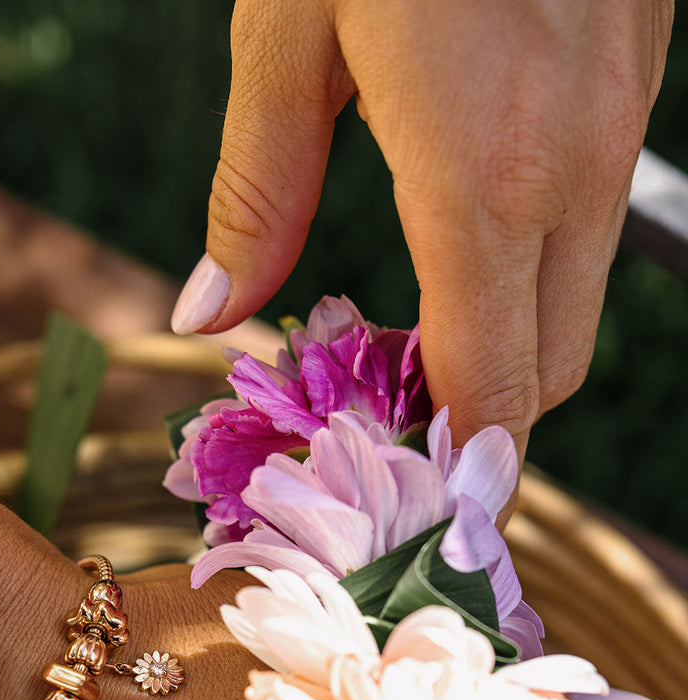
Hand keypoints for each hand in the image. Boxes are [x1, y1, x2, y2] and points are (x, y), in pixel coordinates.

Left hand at [172, 0, 671, 457]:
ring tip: (416, 340)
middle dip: (478, 422)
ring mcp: (623, 122)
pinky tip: (467, 242)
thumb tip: (207, 313)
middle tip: (390, 421)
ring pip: (579, 302)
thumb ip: (257, 190)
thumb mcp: (290, 29)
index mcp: (485, 174)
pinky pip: (593, 222)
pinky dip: (536, 272)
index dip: (455, 469)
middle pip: (550, 371)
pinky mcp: (637, 81)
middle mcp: (577, 166)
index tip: (407, 507)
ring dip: (509, 348)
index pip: (493, 389)